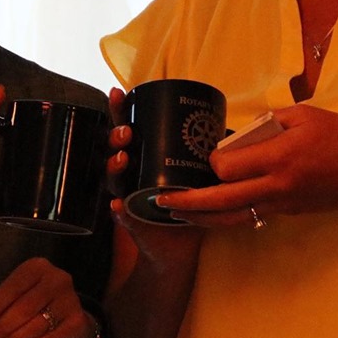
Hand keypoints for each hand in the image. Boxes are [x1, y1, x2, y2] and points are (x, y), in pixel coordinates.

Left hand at [0, 257, 96, 337]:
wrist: (72, 314)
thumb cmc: (37, 301)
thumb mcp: (18, 294)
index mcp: (38, 267)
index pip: (13, 287)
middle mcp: (57, 279)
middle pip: (23, 308)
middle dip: (0, 327)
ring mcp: (69, 300)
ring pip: (34, 325)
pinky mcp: (75, 322)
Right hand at [104, 87, 203, 263]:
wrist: (179, 245)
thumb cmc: (186, 202)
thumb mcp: (193, 171)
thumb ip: (201, 150)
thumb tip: (223, 124)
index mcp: (142, 157)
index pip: (127, 128)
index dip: (120, 111)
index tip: (119, 93)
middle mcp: (130, 173)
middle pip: (114, 149)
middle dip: (116, 137)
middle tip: (127, 132)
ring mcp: (126, 196)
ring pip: (113, 178)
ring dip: (114, 166)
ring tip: (123, 158)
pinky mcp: (129, 220)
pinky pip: (120, 214)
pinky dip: (117, 209)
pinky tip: (116, 205)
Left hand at [156, 105, 337, 226]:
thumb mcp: (304, 115)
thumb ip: (268, 121)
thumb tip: (237, 132)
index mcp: (279, 157)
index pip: (229, 168)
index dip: (211, 162)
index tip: (208, 155)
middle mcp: (277, 185)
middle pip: (223, 200)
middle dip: (189, 202)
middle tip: (161, 200)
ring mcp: (281, 204)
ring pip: (233, 217)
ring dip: (202, 218)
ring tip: (176, 214)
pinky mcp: (286, 213)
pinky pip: (250, 217)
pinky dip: (225, 217)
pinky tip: (208, 214)